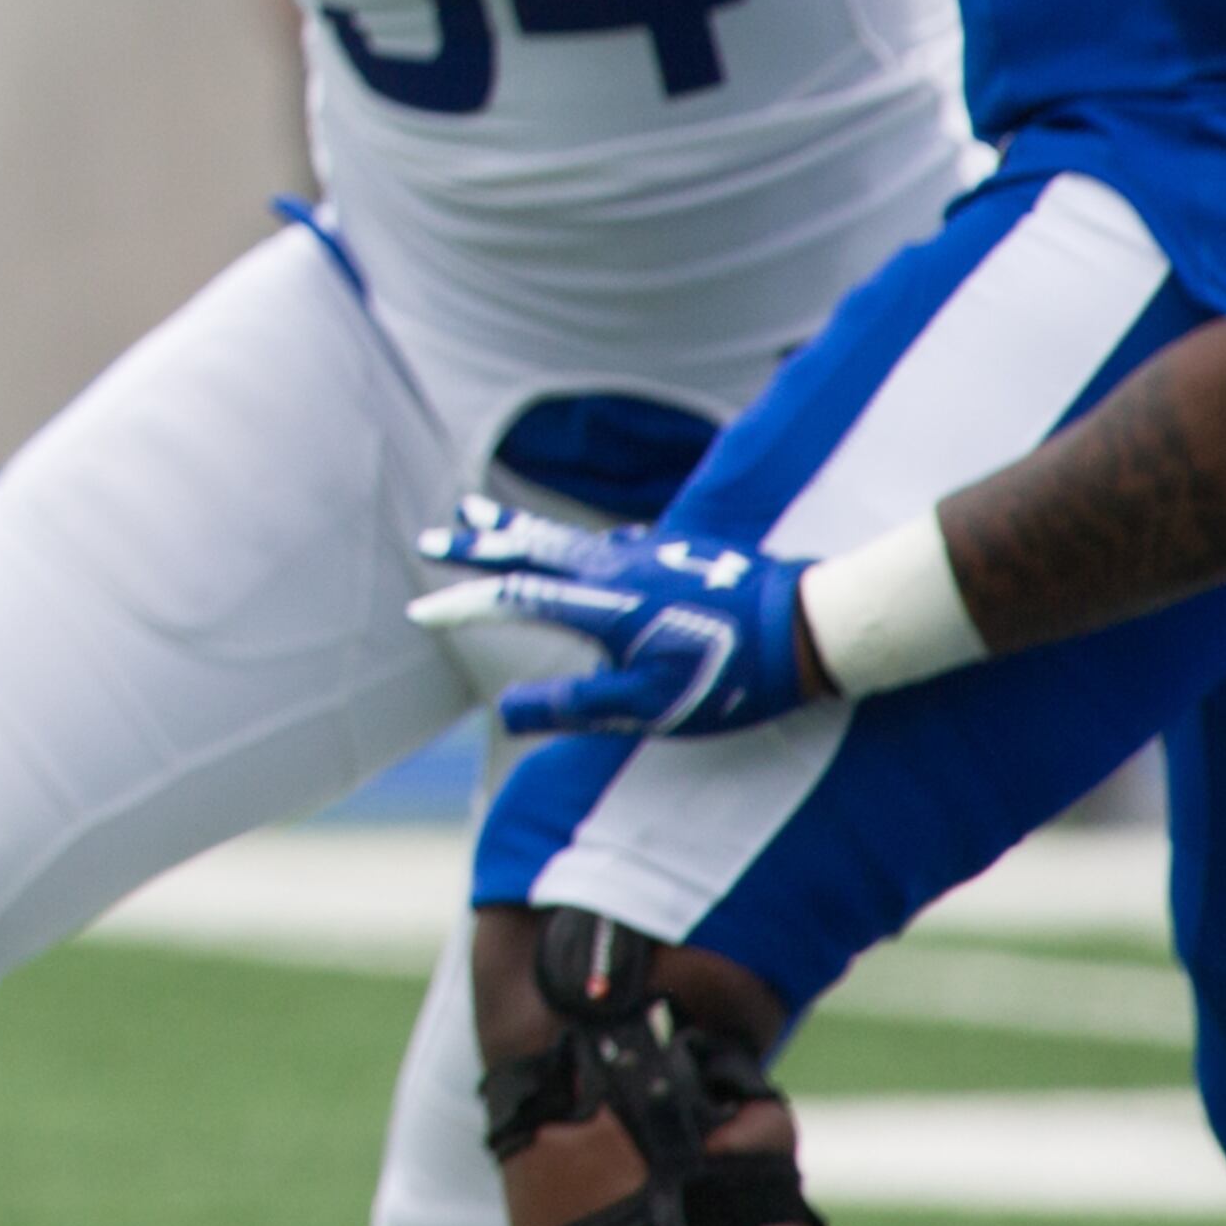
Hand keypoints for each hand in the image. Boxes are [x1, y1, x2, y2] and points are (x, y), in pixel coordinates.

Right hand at [408, 496, 817, 736]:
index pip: (513, 598)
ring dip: (516, 528)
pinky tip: (572, 544)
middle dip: (476, 544)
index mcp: (601, 606)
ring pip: (563, 535)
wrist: (805, 624)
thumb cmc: (730, 679)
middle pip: (529, 548)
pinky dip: (568, 538)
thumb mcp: (649, 709)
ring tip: (480, 515)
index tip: (420, 609)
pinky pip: (602, 538)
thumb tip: (503, 710)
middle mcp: (614, 567)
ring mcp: (643, 550)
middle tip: (432, 534)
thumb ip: (575, 706)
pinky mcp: (671, 548)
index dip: (462, 604)